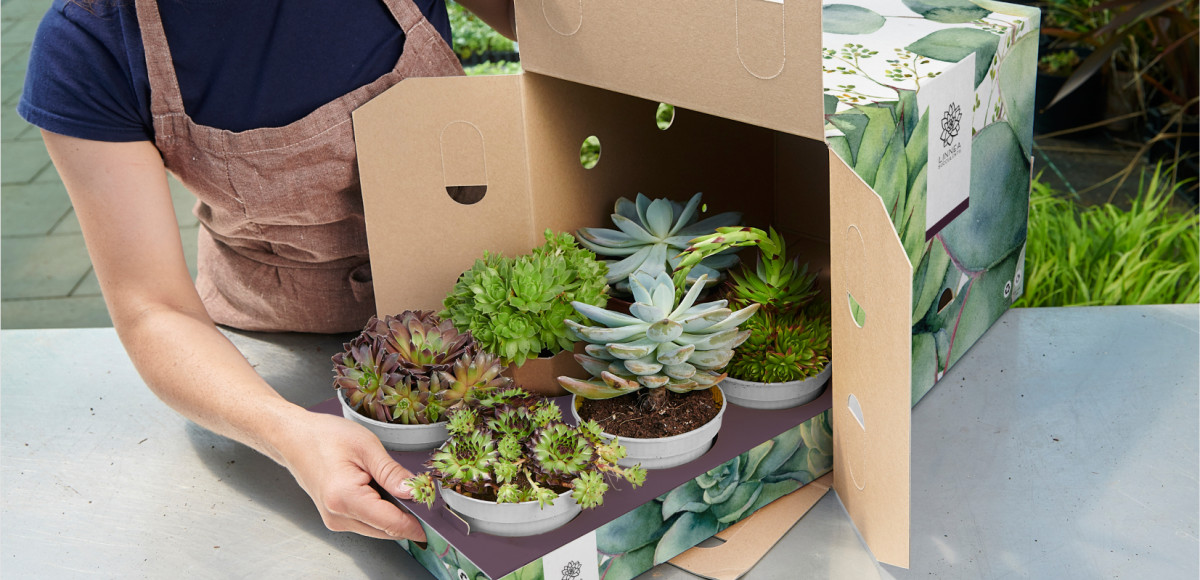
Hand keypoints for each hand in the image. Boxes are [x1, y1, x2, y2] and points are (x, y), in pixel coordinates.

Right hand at [276, 410, 426, 541]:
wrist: (293, 438)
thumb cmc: (324, 437)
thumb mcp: (366, 447)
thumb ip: (393, 473)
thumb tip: (415, 492)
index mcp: (345, 498)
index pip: (391, 523)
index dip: (416, 522)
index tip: (433, 514)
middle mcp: (338, 516)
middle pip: (386, 530)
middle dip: (407, 516)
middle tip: (419, 492)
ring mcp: (335, 520)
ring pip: (378, 529)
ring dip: (393, 514)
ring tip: (392, 484)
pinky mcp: (336, 518)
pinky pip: (367, 522)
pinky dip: (380, 511)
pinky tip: (378, 489)